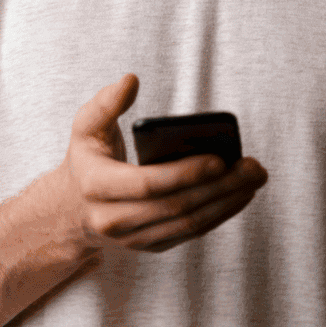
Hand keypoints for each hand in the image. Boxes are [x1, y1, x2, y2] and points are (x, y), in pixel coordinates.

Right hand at [53, 74, 267, 254]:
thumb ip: (106, 102)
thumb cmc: (87, 159)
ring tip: (253, 179)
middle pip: (176, 207)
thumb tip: (131, 80)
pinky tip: (239, 195)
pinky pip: (190, 232)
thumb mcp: (85, 127)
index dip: (184, 174)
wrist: (71, 209)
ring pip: (188, 224)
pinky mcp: (151, 245)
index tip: (219, 159)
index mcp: (97, 186)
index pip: (147, 184)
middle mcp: (114, 220)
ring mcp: (134, 238)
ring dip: (226, 203)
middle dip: (219, 188)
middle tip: (252, 167)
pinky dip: (218, 215)